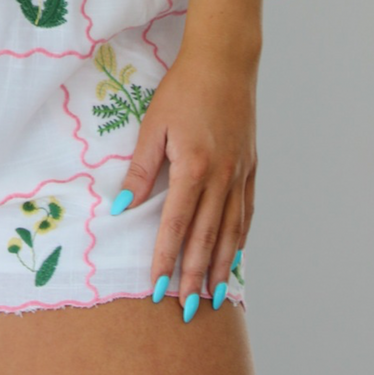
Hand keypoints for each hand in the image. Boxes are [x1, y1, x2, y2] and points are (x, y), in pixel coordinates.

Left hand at [112, 42, 257, 317]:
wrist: (225, 63)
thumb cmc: (183, 90)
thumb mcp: (154, 125)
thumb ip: (140, 168)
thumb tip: (123, 206)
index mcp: (193, 168)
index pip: (176, 226)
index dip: (166, 260)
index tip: (157, 288)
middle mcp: (220, 179)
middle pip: (206, 239)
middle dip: (195, 278)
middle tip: (187, 310)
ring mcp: (239, 175)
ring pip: (230, 233)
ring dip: (221, 268)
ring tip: (214, 298)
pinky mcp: (250, 168)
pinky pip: (245, 214)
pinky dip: (239, 240)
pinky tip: (234, 257)